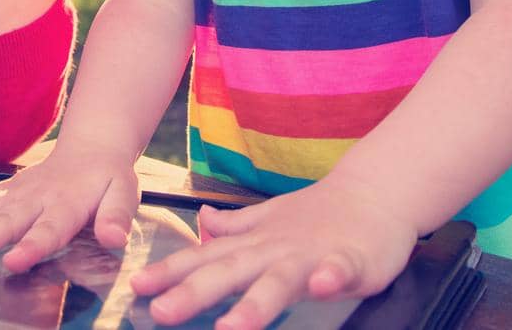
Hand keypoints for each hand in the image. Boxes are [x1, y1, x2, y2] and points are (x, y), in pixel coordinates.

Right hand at [0, 139, 137, 271]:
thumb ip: (116, 216)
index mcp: (65, 205)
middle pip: (4, 223)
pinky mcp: (6, 189)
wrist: (91, 146)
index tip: (13, 263)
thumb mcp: (123, 194)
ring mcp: (17, 192)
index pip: (48, 230)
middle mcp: (35, 198)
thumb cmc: (108, 178)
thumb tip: (114, 238)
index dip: (32, 247)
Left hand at [130, 175, 419, 329]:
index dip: (170, 272)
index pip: (205, 258)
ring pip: (280, 280)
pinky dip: (331, 276)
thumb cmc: (320, 215)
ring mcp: (312, 254)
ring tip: (231, 327)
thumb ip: (235, 227)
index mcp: (255, 244)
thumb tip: (201, 223)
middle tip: (162, 312)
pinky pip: (340, 269)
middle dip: (194, 293)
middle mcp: (275, 249)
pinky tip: (323, 285)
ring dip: (255, 303)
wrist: (374, 194)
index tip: (136, 287)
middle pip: (230, 272)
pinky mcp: (351, 258)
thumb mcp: (269, 219)